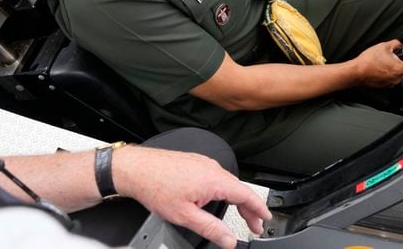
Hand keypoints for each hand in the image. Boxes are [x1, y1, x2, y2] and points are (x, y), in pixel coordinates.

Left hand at [113, 146, 271, 248]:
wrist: (136, 168)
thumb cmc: (155, 187)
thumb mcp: (185, 216)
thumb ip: (210, 228)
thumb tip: (228, 239)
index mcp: (214, 180)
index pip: (246, 195)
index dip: (259, 208)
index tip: (266, 218)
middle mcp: (212, 168)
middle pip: (239, 189)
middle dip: (249, 208)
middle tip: (254, 224)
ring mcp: (204, 163)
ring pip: (228, 182)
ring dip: (236, 199)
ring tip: (239, 214)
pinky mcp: (195, 162)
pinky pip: (217, 176)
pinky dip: (224, 189)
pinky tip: (219, 199)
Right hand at [354, 40, 402, 87]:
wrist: (356, 72)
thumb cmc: (368, 61)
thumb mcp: (384, 46)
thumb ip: (396, 44)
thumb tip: (399, 44)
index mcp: (399, 69)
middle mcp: (396, 79)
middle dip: (399, 65)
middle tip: (390, 59)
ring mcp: (389, 84)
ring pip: (395, 75)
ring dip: (391, 70)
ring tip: (381, 63)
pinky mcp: (382, 87)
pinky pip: (387, 80)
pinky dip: (384, 75)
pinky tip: (377, 69)